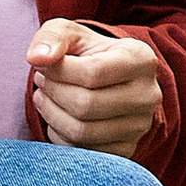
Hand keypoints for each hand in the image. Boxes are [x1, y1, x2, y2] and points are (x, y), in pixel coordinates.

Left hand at [27, 18, 164, 157]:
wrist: (109, 79)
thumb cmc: (88, 52)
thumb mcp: (71, 34)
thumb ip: (52, 38)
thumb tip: (37, 58)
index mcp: (141, 59)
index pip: (92, 72)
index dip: (57, 71)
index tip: (42, 65)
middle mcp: (148, 95)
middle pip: (86, 105)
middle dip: (53, 92)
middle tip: (41, 81)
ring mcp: (140, 126)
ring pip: (81, 132)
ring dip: (51, 114)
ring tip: (44, 96)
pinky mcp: (126, 149)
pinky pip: (82, 151)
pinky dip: (59, 135)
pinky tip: (57, 116)